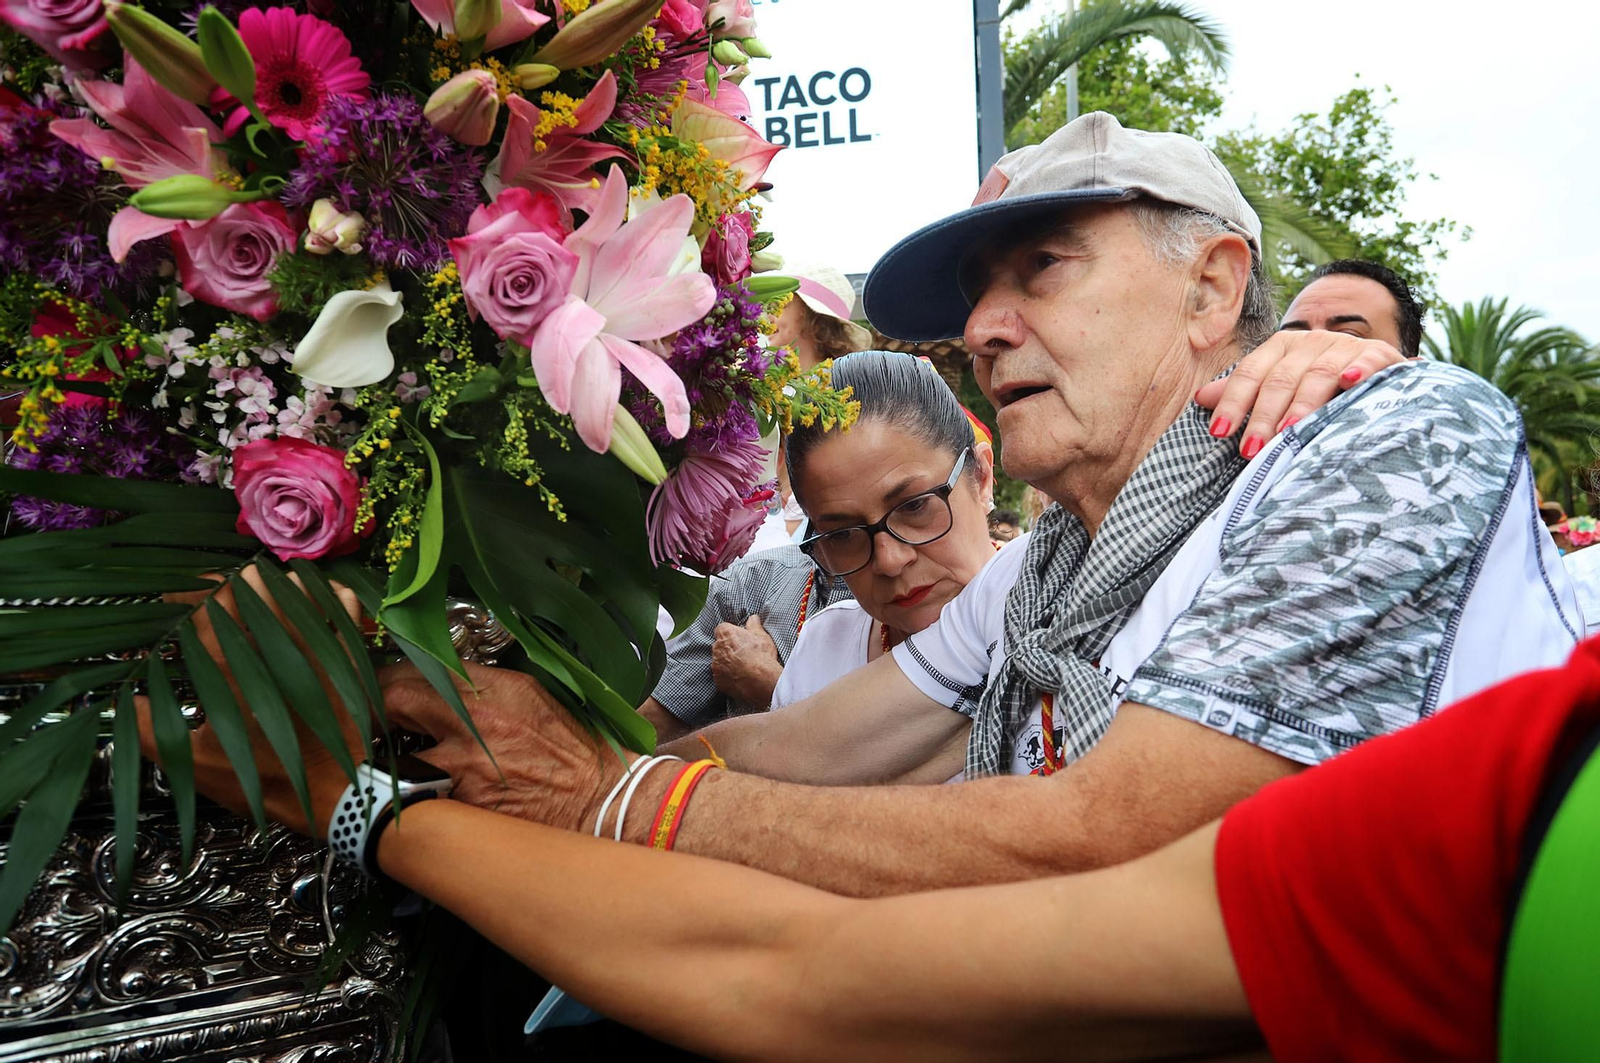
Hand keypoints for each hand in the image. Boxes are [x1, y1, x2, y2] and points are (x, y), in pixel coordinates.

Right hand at [137, 566, 366, 838]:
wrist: (329, 799)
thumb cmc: (259, 781)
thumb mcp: (194, 764)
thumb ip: (152, 730)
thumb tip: (122, 699)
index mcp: (232, 675)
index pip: (206, 614)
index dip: (188, 597)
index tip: (176, 597)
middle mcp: (274, 654)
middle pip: (250, 594)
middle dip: (230, 584)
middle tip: (220, 587)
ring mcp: (316, 653)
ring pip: (296, 594)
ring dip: (276, 584)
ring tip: (263, 585)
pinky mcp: (349, 661)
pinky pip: (346, 611)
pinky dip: (331, 594)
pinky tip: (318, 590)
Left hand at [380, 660, 618, 833]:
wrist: (601, 799)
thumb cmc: (573, 750)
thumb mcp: (531, 696)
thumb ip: (484, 684)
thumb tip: (444, 680)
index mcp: (494, 687)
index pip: (419, 668)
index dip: (391, 677)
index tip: (383, 685)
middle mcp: (475, 721)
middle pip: (396, 700)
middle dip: (377, 709)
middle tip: (371, 719)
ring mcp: (465, 766)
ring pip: (399, 754)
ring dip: (391, 756)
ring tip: (388, 759)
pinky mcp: (463, 805)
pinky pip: (421, 794)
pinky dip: (414, 793)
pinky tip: (416, 793)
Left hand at [711, 615, 781, 707]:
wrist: (760, 680)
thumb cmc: (762, 656)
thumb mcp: (762, 636)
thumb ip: (754, 625)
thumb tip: (753, 618)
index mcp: (726, 634)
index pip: (722, 629)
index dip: (730, 634)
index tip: (739, 639)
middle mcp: (717, 648)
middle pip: (719, 646)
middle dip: (728, 649)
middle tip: (743, 654)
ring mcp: (716, 665)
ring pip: (719, 662)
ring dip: (727, 664)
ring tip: (743, 668)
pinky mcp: (718, 681)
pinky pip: (721, 677)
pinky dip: (728, 677)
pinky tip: (740, 678)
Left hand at [1194, 330, 1405, 457]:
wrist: (1373, 371)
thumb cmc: (1316, 386)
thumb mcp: (1278, 386)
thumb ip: (1244, 391)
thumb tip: (1200, 398)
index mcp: (1281, 347)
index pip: (1251, 373)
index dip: (1234, 402)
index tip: (1219, 432)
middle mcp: (1310, 342)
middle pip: (1280, 379)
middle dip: (1264, 416)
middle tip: (1251, 450)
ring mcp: (1344, 347)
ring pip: (1319, 374)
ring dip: (1303, 404)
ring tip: (1289, 432)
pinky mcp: (1379, 355)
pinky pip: (1369, 360)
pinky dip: (1360, 369)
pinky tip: (1350, 382)